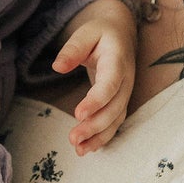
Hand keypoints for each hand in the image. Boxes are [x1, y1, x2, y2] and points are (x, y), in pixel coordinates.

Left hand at [51, 0, 137, 153]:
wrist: (121, 34)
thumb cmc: (101, 33)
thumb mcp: (86, 33)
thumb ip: (72, 49)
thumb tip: (58, 67)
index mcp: (117, 60)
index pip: (110, 84)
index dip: (96, 101)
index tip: (78, 114)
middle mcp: (126, 80)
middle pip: (114, 108)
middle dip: (95, 126)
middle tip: (73, 138)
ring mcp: (124, 93)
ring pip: (115, 119)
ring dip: (98, 137)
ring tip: (78, 150)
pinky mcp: (119, 101)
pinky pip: (114, 122)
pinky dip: (102, 137)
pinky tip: (87, 148)